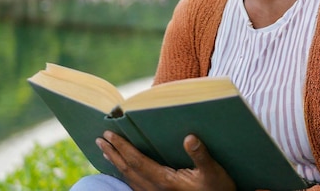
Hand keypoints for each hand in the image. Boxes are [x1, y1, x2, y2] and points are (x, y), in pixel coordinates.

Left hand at [97, 131, 236, 190]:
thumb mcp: (214, 172)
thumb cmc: (218, 190)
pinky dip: (126, 174)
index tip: (110, 135)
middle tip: (100, 139)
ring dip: (117, 163)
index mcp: (166, 182)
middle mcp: (156, 190)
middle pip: (128, 170)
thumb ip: (201, 156)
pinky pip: (136, 185)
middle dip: (113, 153)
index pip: (137, 162)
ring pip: (130, 179)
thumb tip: (190, 138)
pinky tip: (124, 169)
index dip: (122, 148)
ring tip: (106, 151)